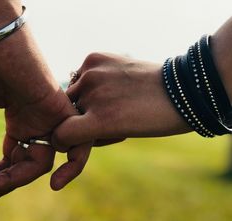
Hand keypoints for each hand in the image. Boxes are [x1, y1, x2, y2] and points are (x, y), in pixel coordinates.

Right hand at [0, 1, 90, 206]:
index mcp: (20, 121)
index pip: (13, 160)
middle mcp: (38, 122)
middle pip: (27, 166)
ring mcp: (50, 116)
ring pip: (43, 162)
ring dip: (12, 179)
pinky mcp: (59, 107)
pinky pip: (74, 145)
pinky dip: (68, 167)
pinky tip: (40, 183)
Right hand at [52, 53, 191, 151]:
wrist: (182, 88)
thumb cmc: (152, 119)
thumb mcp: (118, 133)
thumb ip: (89, 130)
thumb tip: (65, 127)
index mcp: (100, 121)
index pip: (61, 134)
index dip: (66, 139)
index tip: (75, 140)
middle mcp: (92, 94)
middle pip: (67, 112)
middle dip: (79, 117)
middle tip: (104, 117)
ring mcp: (92, 73)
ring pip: (72, 93)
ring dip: (84, 99)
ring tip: (111, 99)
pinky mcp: (95, 57)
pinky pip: (80, 75)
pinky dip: (90, 82)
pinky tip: (110, 83)